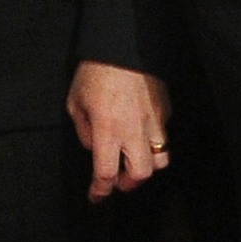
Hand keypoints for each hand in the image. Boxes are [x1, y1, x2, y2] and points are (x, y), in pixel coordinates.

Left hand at [68, 60, 172, 200]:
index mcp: (107, 129)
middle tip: (116, 180)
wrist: (123, 44)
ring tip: (133, 160)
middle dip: (128, 184)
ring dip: (146, 165)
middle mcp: (134, 130)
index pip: (106, 173)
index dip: (100, 190)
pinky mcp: (165, 110)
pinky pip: (163, 135)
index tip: (96, 196)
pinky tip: (140, 133)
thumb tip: (94, 148)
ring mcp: (154, 121)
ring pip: (161, 159)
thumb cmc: (94, 72)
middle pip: (141, 174)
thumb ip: (84, 131)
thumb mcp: (75, 102)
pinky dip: (153, 142)